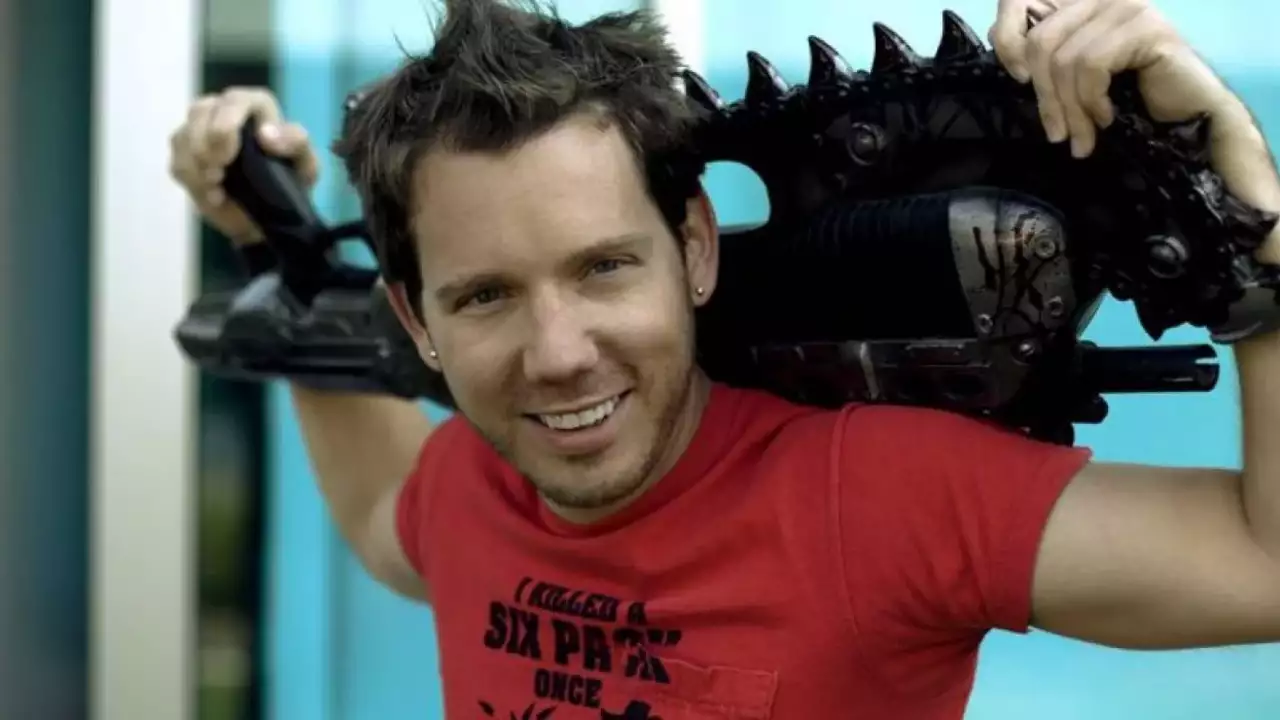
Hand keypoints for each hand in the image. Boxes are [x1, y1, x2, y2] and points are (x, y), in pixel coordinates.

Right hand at [168, 86, 318, 243]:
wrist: (267, 214)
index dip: (228, 122)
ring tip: (217, 187)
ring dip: (196, 165)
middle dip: (205, 144)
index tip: (229, 154)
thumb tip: (267, 134)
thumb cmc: (290, 181)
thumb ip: (296, 143)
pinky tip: (213, 195)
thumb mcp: (306, 165)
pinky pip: (178, 161)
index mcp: (256, 107)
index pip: (238, 100)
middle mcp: (224, 110)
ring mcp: (200, 130)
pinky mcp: (186, 154)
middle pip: (201, 111)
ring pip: (184, 135)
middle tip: (219, 173)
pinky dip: (192, 180)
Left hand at [988, 0, 1237, 158]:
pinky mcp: (1145, 26)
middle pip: (1040, 42)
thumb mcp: (1073, 79)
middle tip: (1058, 134)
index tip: (1017, 80)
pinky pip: (1092, 66)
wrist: (1186, 118)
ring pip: (1065, 60)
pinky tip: (1107, 117)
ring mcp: (1125, 6)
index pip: (1018, 0)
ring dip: (1070, 110)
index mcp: (1077, 4)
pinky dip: (1092, 101)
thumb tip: (1010, 61)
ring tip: (1082, 137)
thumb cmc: (1128, 99)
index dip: (1006, 39)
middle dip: (1045, 97)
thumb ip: (1044, 60)